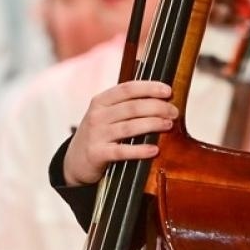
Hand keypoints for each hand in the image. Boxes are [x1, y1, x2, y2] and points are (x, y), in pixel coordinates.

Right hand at [62, 79, 177, 186]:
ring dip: (153, 124)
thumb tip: (160, 99)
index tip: (168, 91)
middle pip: (132, 107)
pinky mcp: (97, 154)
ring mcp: (96, 135)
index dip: (149, 88)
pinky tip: (154, 150)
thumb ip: (126, 105)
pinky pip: (122, 151)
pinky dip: (140, 150)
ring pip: (130, 127)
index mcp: (101, 101)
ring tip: (169, 125)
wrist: (75, 161)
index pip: (127, 89)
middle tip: (174, 112)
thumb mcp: (105, 115)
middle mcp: (97, 115)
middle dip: (157, 108)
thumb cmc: (98, 135)